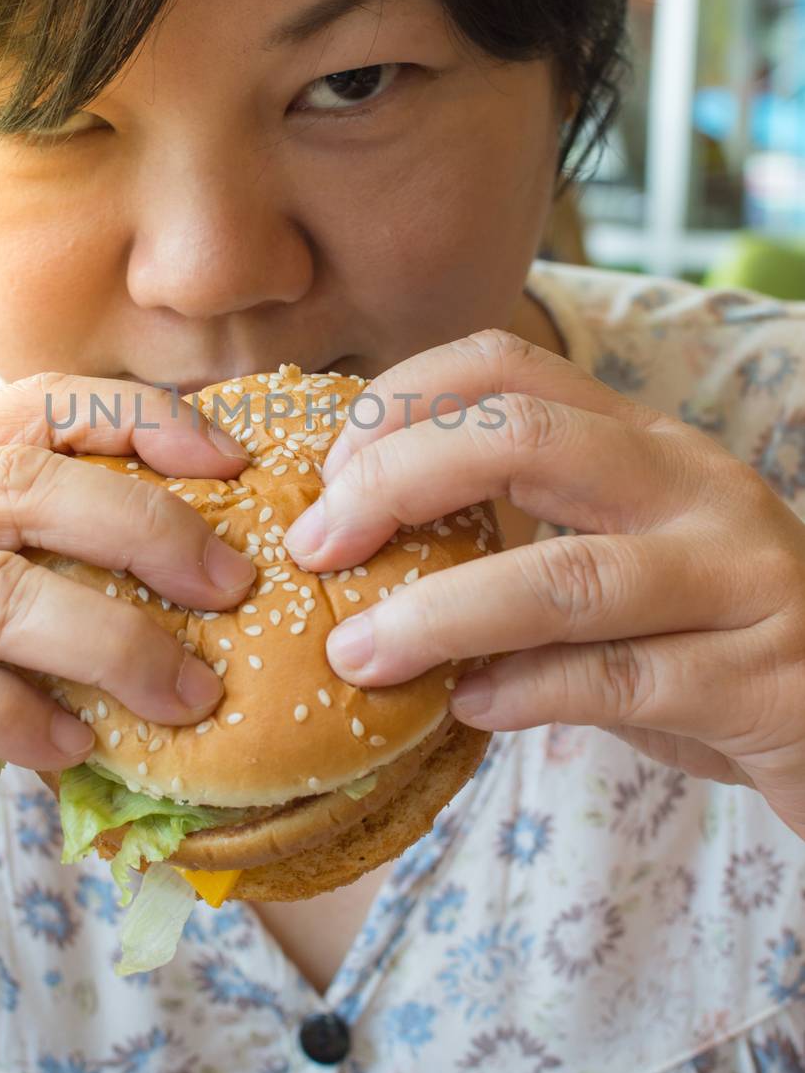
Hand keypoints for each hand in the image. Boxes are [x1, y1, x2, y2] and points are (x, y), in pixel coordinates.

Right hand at [0, 372, 252, 920]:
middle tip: (232, 585)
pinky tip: (76, 750)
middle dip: (146, 527)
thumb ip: (35, 600)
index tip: (231, 463)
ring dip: (112, 644)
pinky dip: (27, 720)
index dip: (137, 421)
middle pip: (18, 482)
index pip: (25, 406)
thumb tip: (190, 598)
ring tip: (187, 694)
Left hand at [283, 328, 804, 840]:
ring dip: (440, 614)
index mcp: (643, 439)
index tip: (329, 470)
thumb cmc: (700, 631)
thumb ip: (516, 533)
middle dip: (398, 482)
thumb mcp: (614, 552)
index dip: (402, 400)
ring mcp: (735, 576)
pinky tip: (465, 709)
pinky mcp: (758, 677)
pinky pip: (617, 681)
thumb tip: (353, 543)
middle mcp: (693, 484)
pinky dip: (523, 693)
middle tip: (314, 548)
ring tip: (358, 654)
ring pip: (567, 576)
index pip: (509, 363)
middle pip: (527, 439)